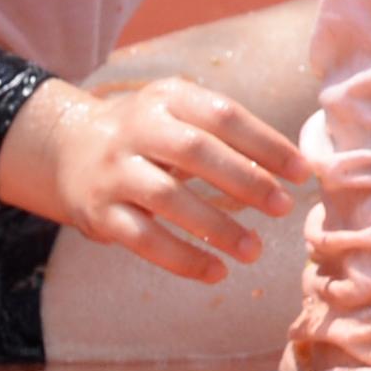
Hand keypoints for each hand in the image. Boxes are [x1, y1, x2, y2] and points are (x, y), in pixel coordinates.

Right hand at [0, 76, 305, 282]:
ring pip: (168, 198)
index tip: (303, 172)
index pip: (223, 115)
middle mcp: (136, 129)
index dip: (266, 143)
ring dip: (216, 227)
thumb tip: (295, 168)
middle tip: (284, 207)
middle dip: (245, 180)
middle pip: (195, 152)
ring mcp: (114, 171)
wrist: (68, 150)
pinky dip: (182, 258)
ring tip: (255, 250)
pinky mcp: (99, 213)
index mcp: (167, 98)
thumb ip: (229, 135)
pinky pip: (143, 238)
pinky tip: (216, 271)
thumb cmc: (151, 135)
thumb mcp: (181, 114)